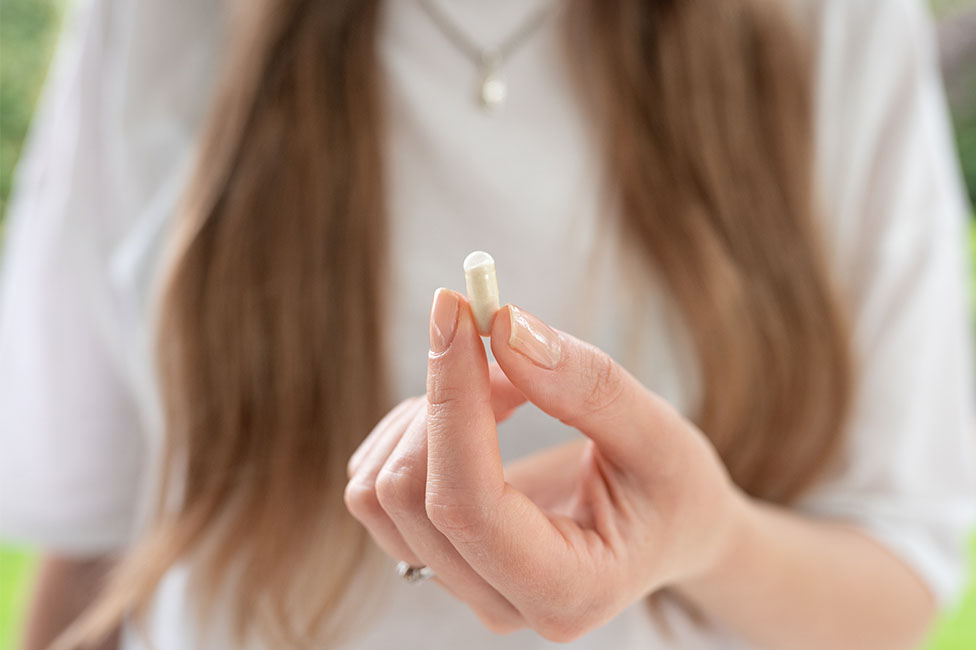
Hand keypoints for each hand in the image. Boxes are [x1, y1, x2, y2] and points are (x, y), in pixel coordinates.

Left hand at [345, 289, 747, 640]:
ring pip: (378, 488)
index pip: (467, 503)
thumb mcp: (659, 434)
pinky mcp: (433, 553)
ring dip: (427, 410)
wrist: (667, 528)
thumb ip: (589, 386)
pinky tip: (470, 413)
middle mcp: (500, 602)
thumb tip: (503, 328)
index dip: (453, 401)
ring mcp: (459, 583)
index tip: (460, 312)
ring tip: (503, 387)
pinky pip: (373, 483)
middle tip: (509, 345)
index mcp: (567, 591)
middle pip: (410, 492)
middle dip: (450, 395)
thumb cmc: (672, 488)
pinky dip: (410, 426)